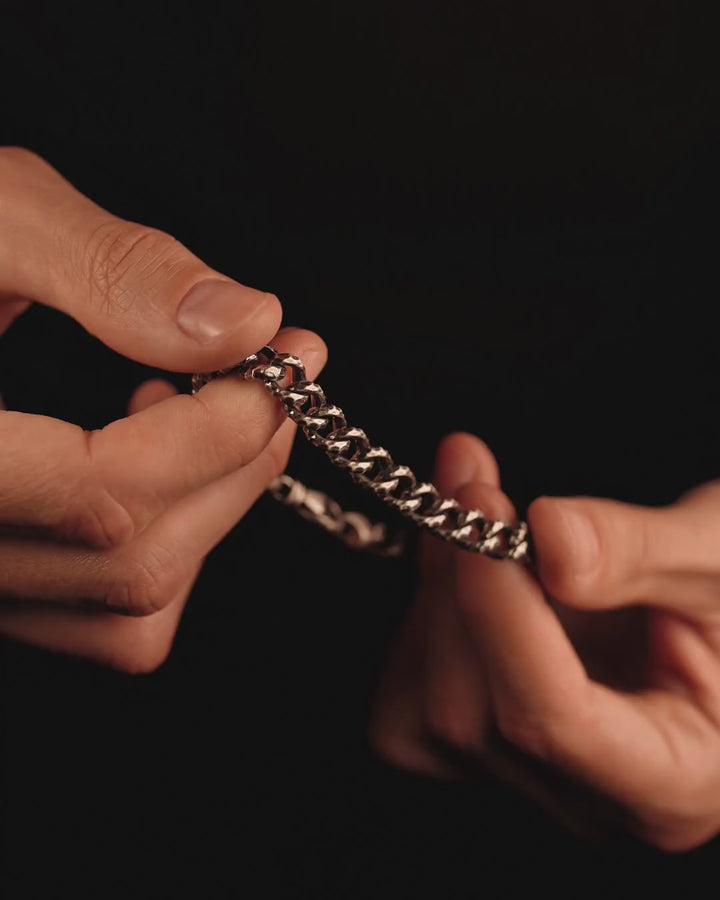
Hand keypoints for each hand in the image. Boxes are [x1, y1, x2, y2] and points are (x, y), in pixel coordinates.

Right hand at [0, 147, 325, 671]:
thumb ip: (114, 270)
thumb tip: (246, 322)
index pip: (106, 492)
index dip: (217, 430)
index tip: (284, 357)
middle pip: (133, 562)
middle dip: (235, 465)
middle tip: (275, 381)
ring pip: (128, 606)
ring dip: (206, 509)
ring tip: (200, 413)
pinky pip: (102, 617)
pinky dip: (161, 551)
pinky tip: (146, 461)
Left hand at [371, 431, 719, 850]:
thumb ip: (642, 554)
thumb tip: (548, 532)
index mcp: (672, 779)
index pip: (552, 721)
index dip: (502, 610)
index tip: (482, 507)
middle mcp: (588, 798)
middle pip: (473, 715)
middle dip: (457, 585)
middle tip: (470, 478)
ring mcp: (531, 776)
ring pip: (425, 714)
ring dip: (433, 596)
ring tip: (470, 511)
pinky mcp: (490, 743)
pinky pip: (412, 701)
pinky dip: (421, 620)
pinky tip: (461, 562)